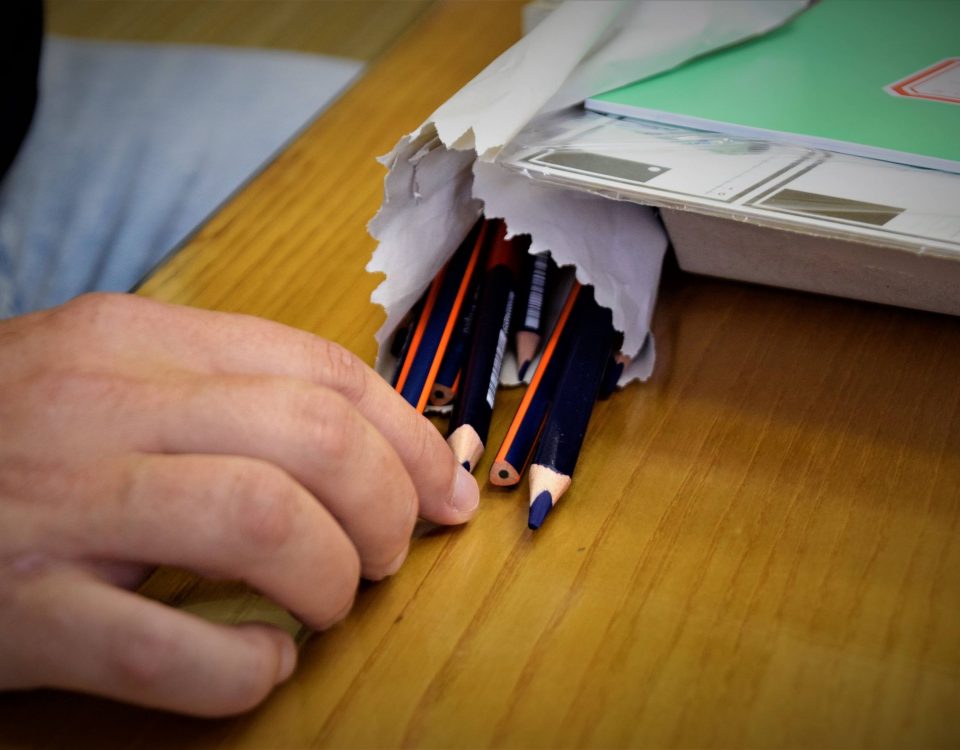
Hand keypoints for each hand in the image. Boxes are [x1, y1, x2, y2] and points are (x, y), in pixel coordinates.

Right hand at [0, 293, 478, 715]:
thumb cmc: (6, 439)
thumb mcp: (109, 380)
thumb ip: (227, 399)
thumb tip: (374, 447)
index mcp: (135, 337)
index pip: (322, 370)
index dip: (408, 435)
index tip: (447, 488)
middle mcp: (100, 402)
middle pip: (313, 438)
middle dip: (386, 506)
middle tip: (386, 553)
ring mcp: (55, 504)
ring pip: (262, 522)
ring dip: (330, 577)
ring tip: (325, 603)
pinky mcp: (19, 609)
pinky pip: (169, 648)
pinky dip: (244, 668)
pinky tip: (257, 664)